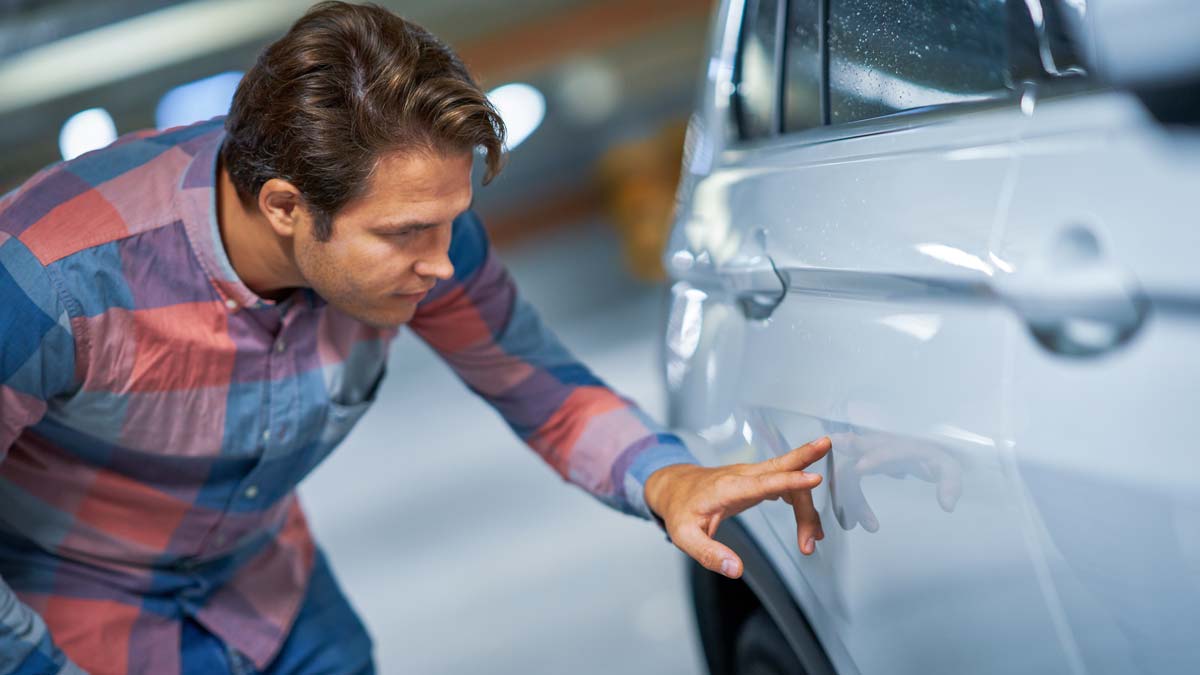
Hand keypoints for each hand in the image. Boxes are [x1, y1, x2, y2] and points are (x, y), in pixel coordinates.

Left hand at [644, 437, 830, 578]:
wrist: (675, 487)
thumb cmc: (680, 510)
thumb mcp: (685, 537)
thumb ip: (710, 554)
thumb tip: (736, 570)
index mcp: (728, 488)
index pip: (763, 482)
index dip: (790, 481)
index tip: (814, 478)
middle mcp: (743, 476)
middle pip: (780, 466)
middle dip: (805, 456)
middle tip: (828, 445)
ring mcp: (751, 475)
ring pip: (787, 480)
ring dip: (806, 506)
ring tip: (813, 538)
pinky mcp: (757, 479)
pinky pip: (785, 484)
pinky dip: (801, 501)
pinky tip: (809, 524)